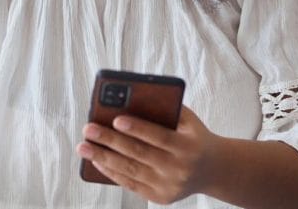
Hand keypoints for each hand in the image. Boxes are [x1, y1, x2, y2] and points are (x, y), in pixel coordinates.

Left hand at [76, 104, 220, 203]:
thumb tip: (132, 98)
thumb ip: (166, 109)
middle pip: (139, 154)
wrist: (213, 170)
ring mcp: (168, 186)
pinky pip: (131, 184)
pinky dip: (111, 172)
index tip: (115, 119)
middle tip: (88, 129)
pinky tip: (97, 160)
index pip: (159, 137)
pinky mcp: (160, 197)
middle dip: (110, 141)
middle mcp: (178, 169)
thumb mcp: (189, 120)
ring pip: (130, 171)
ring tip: (83, 146)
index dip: (138, 128)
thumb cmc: (194, 136)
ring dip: (103, 158)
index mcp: (188, 146)